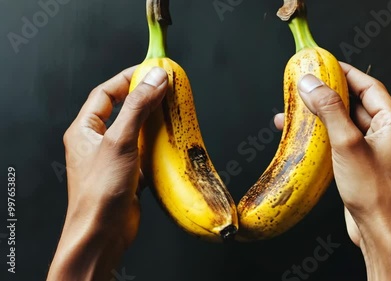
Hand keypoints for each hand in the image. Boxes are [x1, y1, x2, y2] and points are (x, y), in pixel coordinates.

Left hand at [48, 66, 167, 280]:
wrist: (102, 233)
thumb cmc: (100, 191)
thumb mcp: (120, 141)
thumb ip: (138, 107)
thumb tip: (155, 78)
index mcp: (84, 129)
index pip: (105, 93)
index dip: (127, 79)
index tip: (150, 70)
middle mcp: (97, 142)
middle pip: (122, 110)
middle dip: (143, 99)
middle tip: (166, 89)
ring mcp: (113, 159)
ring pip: (135, 131)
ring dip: (153, 122)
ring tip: (172, 112)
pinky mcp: (128, 175)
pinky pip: (143, 152)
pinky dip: (157, 145)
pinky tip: (171, 143)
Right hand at [274, 62, 390, 280]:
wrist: (382, 234)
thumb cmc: (375, 194)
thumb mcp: (348, 145)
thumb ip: (330, 110)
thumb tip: (311, 83)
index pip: (370, 87)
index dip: (347, 73)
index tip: (325, 64)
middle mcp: (389, 135)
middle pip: (356, 105)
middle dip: (329, 96)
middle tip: (306, 86)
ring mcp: (376, 152)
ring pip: (347, 125)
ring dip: (322, 119)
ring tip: (294, 113)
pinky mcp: (364, 167)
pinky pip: (343, 143)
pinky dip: (325, 138)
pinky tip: (304, 138)